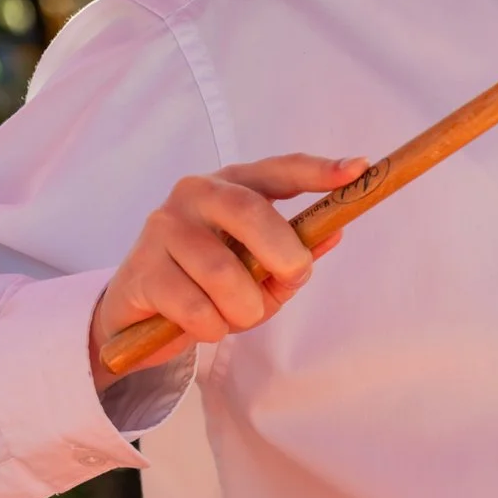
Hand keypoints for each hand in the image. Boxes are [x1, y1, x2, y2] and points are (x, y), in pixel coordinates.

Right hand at [87, 154, 367, 384]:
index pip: (279, 170)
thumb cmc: (209, 284)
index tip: (359, 168)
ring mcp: (163, 228)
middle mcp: (195, 194)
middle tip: (293, 277)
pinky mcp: (142, 270)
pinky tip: (204, 325)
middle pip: (250, 212)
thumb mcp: (259, 269)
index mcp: (232, 184)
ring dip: (245, 309)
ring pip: (224, 272)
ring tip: (238, 316)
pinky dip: (213, 328)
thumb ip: (294, 253)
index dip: (318, 170)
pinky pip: (196, 308)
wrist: (138, 315)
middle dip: (283, 253)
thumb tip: (334, 233)